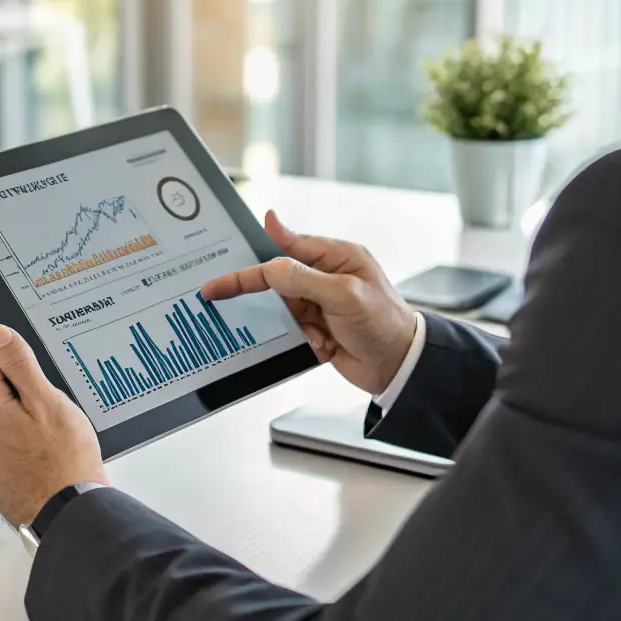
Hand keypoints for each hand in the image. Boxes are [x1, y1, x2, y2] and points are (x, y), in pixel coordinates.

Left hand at [0, 324, 108, 528]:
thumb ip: (20, 366)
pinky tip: (49, 451)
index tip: (18, 341)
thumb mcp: (47, 402)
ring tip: (55, 433)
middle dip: (22, 390)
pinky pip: (8, 446)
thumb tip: (0, 336)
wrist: (69, 517)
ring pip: (3, 421)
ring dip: (24, 418)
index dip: (7, 348)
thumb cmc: (63, 465)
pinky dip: (25, 442)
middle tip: (53, 399)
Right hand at [200, 210, 416, 395]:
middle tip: (228, 302)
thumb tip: (272, 251)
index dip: (249, 267)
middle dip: (268, 299)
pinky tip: (326, 345)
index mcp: (335, 257)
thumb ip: (302, 276)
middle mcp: (325, 276)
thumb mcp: (343, 295)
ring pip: (283, 310)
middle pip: (278, 282)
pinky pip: (293, 331)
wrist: (400, 368)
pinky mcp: (318, 327)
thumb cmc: (385, 323)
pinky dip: (304, 341)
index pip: (282, 255)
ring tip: (317, 334)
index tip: (220, 280)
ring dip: (295, 326)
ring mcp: (321, 303)